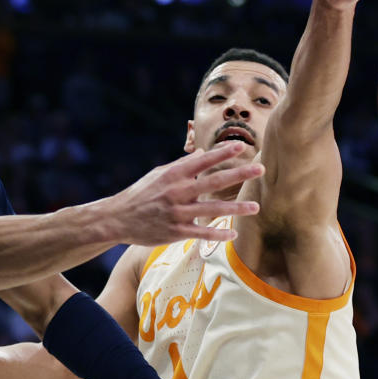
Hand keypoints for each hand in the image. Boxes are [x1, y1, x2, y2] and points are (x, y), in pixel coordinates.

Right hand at [110, 142, 262, 244]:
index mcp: (173, 174)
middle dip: (238, 175)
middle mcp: (177, 192)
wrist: (118, 218)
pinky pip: (201, 233)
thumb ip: (182, 165)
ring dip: (236, 209)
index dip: (222, 152)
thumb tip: (202, 153)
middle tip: (260, 169)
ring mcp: (177, 213)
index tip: (240, 145)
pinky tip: (233, 232)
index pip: (202, 160)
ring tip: (255, 207)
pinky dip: (218, 234)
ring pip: (212, 210)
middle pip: (213, 182)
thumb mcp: (158, 174)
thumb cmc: (141, 194)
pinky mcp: (175, 232)